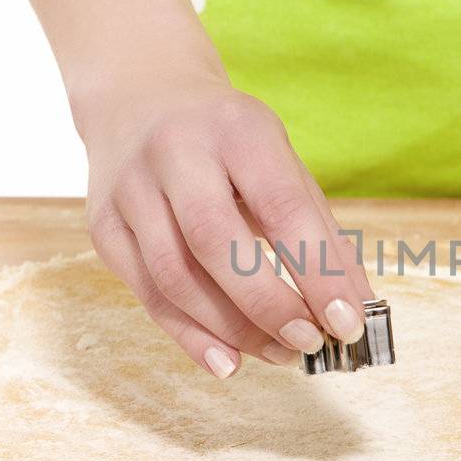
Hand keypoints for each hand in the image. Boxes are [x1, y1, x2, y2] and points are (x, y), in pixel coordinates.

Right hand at [77, 71, 373, 377]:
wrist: (140, 100)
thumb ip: (318, 233)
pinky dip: (192, 337)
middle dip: (269, 305)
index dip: (316, 270)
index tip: (349, 322)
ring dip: (233, 329)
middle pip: (217, 242)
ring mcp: (130, 190)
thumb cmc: (229, 144)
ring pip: (176, 278)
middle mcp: (174, 152)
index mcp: (235, 128)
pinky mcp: (104, 227)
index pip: (281, 205)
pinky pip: (149, 295)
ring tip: (280, 354)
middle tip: (310, 343)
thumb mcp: (281, 163)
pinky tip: (229, 360)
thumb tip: (355, 309)